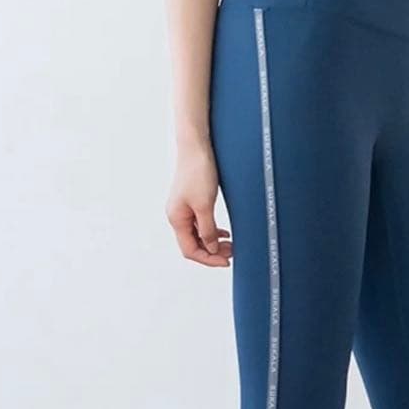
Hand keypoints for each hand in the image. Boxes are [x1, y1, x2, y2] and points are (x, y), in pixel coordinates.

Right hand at [166, 140, 232, 267]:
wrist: (196, 147)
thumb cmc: (197, 171)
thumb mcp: (205, 205)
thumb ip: (208, 230)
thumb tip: (210, 248)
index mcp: (177, 219)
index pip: (190, 250)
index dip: (208, 259)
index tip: (225, 261)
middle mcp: (177, 216)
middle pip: (193, 245)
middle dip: (212, 252)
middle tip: (231, 253)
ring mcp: (184, 209)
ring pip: (198, 235)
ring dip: (213, 242)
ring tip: (230, 245)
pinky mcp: (191, 202)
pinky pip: (201, 224)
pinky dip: (212, 231)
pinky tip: (223, 233)